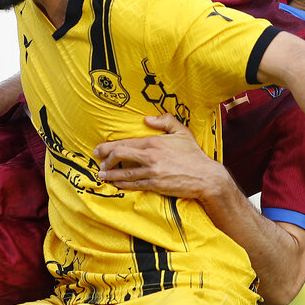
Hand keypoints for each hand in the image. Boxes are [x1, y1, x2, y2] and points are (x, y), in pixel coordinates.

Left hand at [95, 114, 224, 198]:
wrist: (205, 177)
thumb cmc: (193, 154)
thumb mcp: (182, 132)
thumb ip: (165, 121)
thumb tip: (147, 118)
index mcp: (154, 142)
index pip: (125, 143)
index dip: (108, 147)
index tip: (99, 150)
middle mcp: (150, 156)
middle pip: (119, 156)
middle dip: (105, 159)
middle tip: (98, 162)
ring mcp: (151, 172)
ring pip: (124, 173)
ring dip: (110, 175)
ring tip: (101, 175)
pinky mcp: (155, 185)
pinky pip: (134, 185)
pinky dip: (122, 185)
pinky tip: (116, 184)